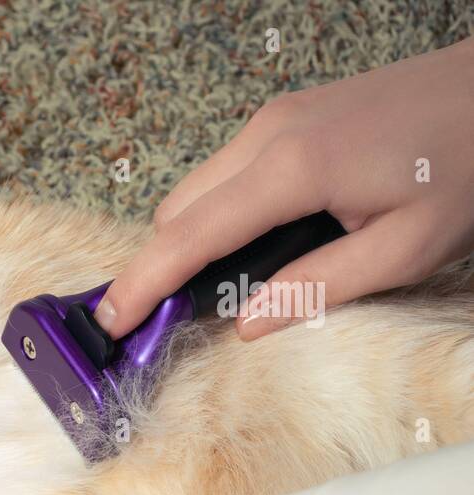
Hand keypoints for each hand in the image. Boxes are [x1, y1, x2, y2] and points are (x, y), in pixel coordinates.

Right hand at [96, 37, 473, 340]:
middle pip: (176, 212)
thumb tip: (247, 322)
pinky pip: (225, 174)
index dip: (141, 285)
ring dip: (190, 241)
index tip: (109, 324)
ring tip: (216, 291)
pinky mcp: (287, 116)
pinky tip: (252, 246)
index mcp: (290, 170)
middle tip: (169, 323)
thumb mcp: (405, 249)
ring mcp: (274, 119)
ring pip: (196, 191)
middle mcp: (266, 135)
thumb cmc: (466, 165)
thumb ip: (316, 289)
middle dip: (160, 268)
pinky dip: (217, 216)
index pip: (186, 238)